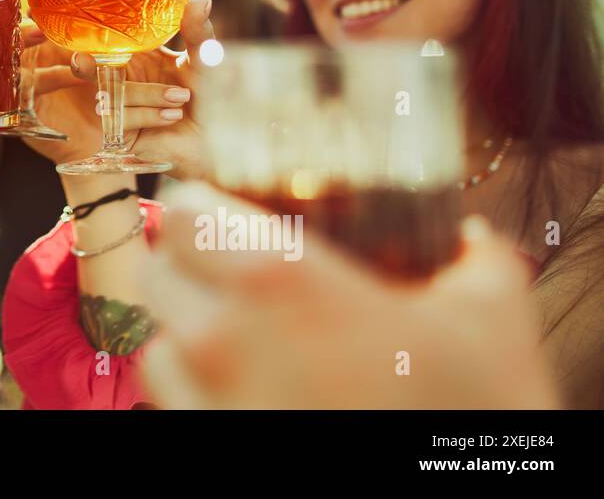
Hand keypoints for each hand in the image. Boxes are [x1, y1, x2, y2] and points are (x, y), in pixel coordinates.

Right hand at [39, 0, 215, 174]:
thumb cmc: (212, 98)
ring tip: (182, 100)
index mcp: (140, 56)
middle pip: (95, 68)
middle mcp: (125, 79)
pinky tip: (174, 116)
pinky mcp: (120, 132)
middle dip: (86, 65)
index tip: (88, 25)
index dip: (96, 35)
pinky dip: (150, 114)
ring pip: (115, 93)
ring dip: (151, 94)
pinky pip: (123, 117)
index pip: (112, 42)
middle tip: (81, 60)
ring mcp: (120, 106)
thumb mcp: (204, 60)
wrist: (218, 141)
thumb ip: (197, 31)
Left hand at [137, 182, 557, 408]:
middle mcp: (223, 339)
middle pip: (159, 274)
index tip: (222, 213)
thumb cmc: (470, 419)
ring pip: (160, 343)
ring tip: (242, 337)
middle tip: (232, 272)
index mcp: (280, 280)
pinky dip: (194, 389)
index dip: (200, 208)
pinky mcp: (208, 444)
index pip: (183, 213)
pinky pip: (173, 404)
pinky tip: (245, 391)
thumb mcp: (493, 329)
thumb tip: (474, 239)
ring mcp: (209, 403)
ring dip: (187, 331)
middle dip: (188, 265)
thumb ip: (477, 265)